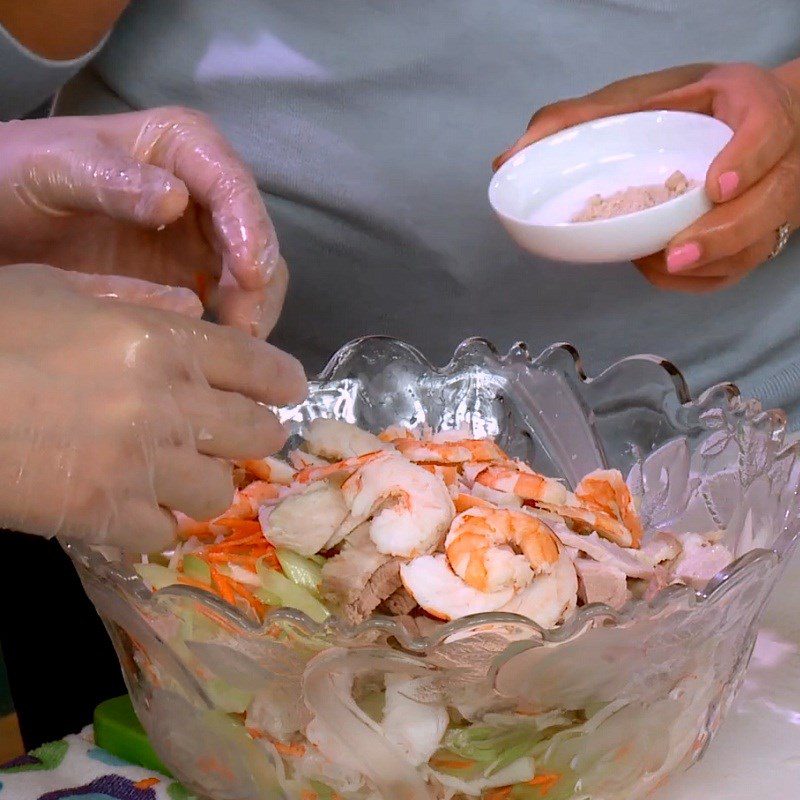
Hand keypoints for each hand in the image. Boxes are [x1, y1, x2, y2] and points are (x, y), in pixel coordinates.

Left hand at [0, 108, 285, 334]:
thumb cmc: (19, 175)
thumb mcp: (54, 168)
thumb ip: (111, 180)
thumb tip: (177, 201)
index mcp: (183, 146)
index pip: (233, 186)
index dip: (250, 230)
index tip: (251, 276)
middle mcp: (203, 189)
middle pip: (253, 235)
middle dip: (259, 281)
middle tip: (248, 328)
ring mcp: (200, 235)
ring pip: (249, 273)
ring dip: (252, 308)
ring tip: (238, 345)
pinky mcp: (189, 275)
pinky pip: (225, 301)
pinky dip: (230, 325)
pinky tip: (222, 348)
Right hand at [0, 264, 306, 550]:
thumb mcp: (56, 289)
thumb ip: (135, 299)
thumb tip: (195, 310)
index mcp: (165, 341)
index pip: (266, 368)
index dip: (284, 383)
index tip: (282, 391)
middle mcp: (170, 404)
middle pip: (261, 435)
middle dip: (253, 434)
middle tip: (226, 432)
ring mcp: (143, 466)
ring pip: (222, 491)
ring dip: (204, 481)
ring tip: (173, 471)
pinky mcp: (107, 518)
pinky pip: (166, 534)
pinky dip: (156, 523)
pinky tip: (131, 506)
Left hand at [494, 63, 799, 291]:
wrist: (745, 123)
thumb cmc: (688, 108)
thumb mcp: (640, 96)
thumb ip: (577, 119)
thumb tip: (508, 157)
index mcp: (752, 106)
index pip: (766, 130)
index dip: (747, 159)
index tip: (714, 185)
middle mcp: (776, 156)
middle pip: (769, 203)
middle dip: (723, 235)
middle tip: (675, 254)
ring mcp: (773, 201)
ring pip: (757, 243)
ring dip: (709, 264)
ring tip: (660, 265)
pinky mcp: (759, 235)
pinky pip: (740, 268)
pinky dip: (701, 278)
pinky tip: (662, 268)